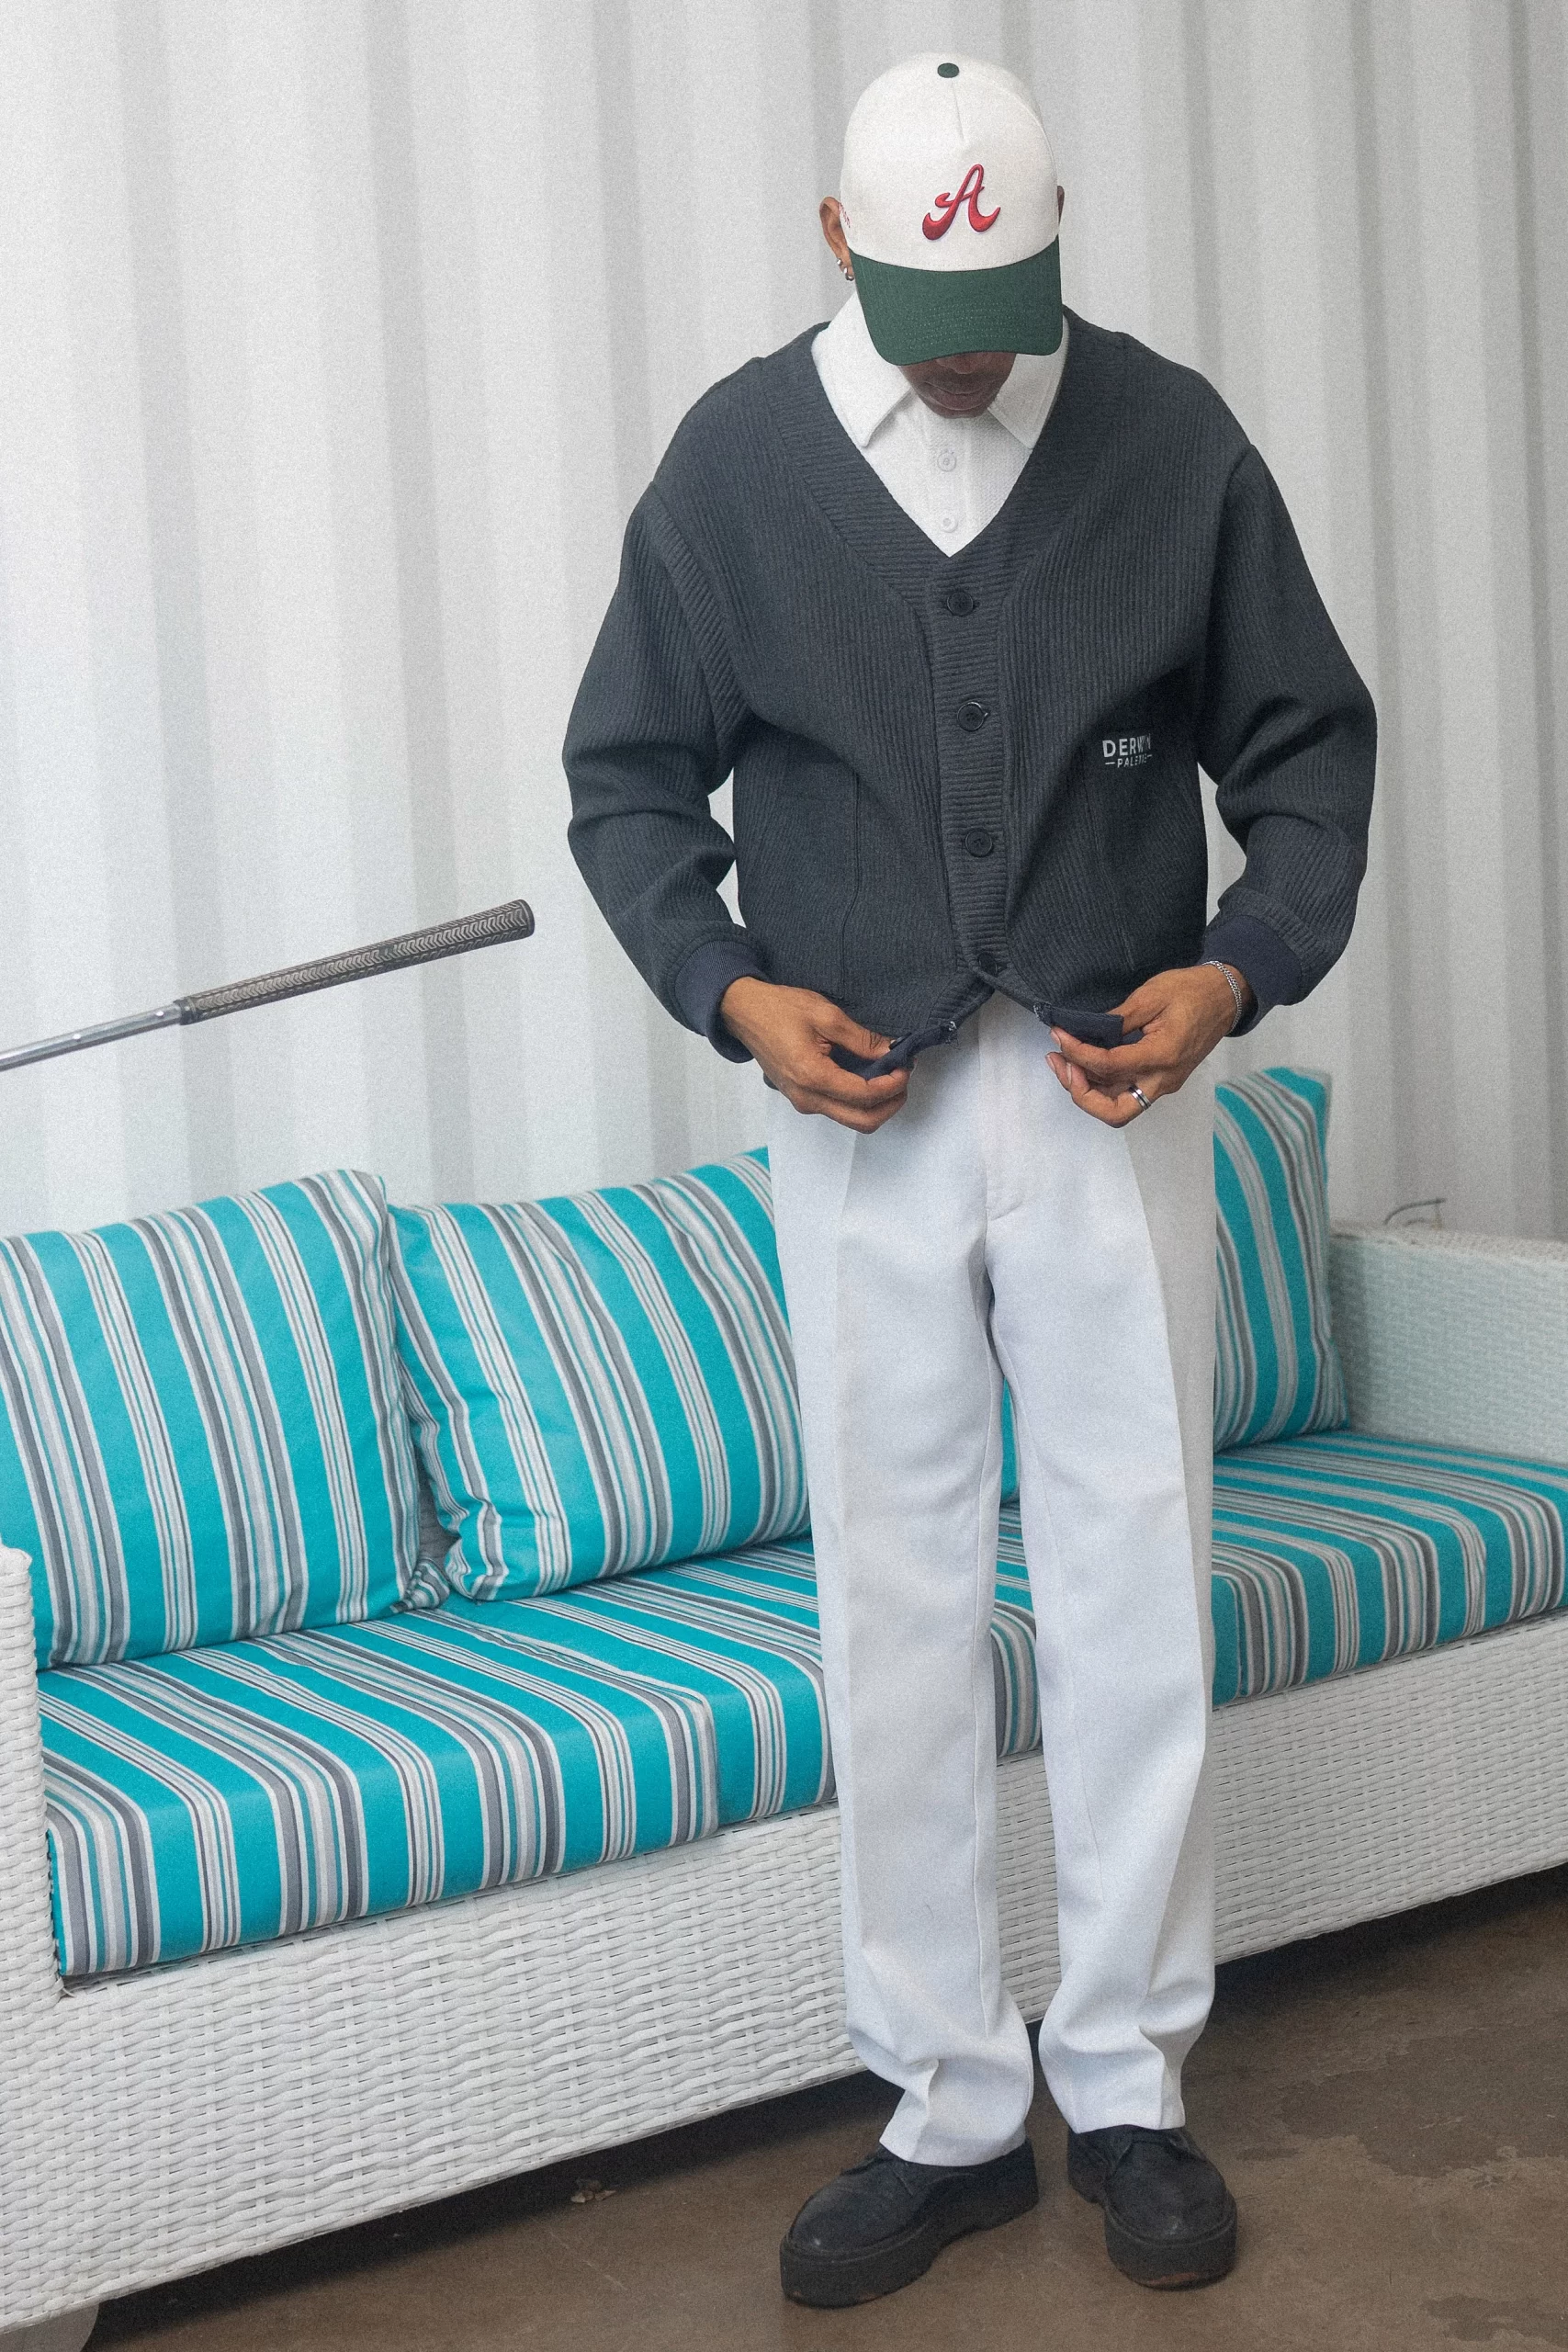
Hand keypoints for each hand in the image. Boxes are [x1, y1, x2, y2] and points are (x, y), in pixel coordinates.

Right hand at [721, 977, 908, 1131]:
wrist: (744, 1013)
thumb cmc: (780, 1009)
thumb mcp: (826, 1015)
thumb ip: (861, 1039)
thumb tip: (890, 1052)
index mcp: (812, 1077)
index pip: (865, 1096)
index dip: (893, 1085)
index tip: (905, 1066)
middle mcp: (807, 1098)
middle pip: (863, 1121)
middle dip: (891, 1104)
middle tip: (903, 1078)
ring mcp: (802, 1102)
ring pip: (852, 1120)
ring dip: (877, 1105)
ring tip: (888, 1076)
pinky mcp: (801, 1099)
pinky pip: (838, 1110)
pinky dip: (860, 1101)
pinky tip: (868, 1078)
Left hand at [1048, 964, 1251, 1127]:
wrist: (1226, 997)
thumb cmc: (1192, 990)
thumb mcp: (1151, 995)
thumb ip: (1117, 1018)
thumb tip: (1085, 1032)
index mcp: (1162, 1055)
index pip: (1109, 1066)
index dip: (1077, 1053)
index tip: (1059, 1034)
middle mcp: (1163, 1079)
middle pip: (1114, 1111)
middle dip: (1080, 1094)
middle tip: (1060, 1064)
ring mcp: (1163, 1083)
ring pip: (1118, 1106)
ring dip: (1087, 1091)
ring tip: (1064, 1061)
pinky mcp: (1161, 1080)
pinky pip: (1125, 1093)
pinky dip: (1101, 1084)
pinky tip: (1085, 1063)